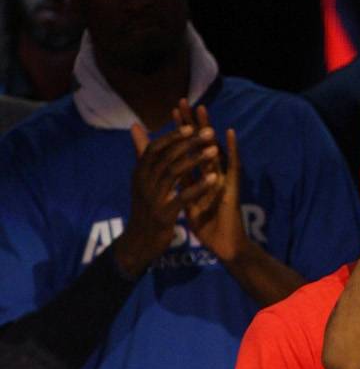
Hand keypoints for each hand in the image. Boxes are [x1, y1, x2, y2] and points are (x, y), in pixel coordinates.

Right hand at [115, 120, 220, 275]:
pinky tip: (215, 180)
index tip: (192, 125)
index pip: (155, 147)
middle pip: (167, 156)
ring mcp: (153, 198)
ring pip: (175, 172)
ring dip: (196, 159)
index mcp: (139, 172)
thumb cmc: (144, 208)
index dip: (174, 136)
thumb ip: (142, 154)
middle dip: (190, 142)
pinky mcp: (164, 215)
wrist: (140, 242)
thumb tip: (135, 126)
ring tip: (215, 150)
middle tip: (210, 132)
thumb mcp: (141, 180)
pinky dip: (199, 187)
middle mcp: (144, 182)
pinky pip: (183, 197)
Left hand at [174, 100, 248, 265]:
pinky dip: (231, 149)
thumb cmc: (207, 226)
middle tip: (184, 102)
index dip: (180, 132)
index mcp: (198, 177)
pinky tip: (228, 133)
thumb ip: (176, 185)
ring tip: (202, 109)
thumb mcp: (186, 201)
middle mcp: (210, 174)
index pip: (187, 149)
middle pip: (199, 144)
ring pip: (213, 148)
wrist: (224, 245)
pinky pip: (232, 165)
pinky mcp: (232, 187)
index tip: (172, 112)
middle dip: (191, 123)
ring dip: (208, 129)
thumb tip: (163, 175)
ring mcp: (223, 178)